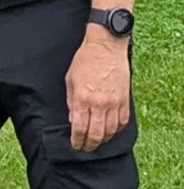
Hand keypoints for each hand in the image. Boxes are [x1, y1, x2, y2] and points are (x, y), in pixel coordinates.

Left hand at [65, 27, 130, 151]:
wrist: (105, 47)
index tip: (75, 145)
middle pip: (96, 134)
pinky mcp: (125, 99)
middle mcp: (100, 103)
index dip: (77, 140)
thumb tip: (73, 119)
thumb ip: (71, 101)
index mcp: (83, 98)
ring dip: (104, 139)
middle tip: (86, 147)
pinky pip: (122, 121)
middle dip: (90, 144)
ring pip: (111, 131)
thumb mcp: (70, 80)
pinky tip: (111, 131)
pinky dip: (116, 130)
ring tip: (97, 141)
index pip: (80, 128)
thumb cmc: (84, 60)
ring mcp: (114, 102)